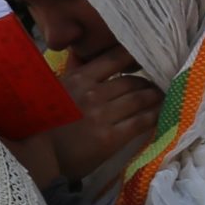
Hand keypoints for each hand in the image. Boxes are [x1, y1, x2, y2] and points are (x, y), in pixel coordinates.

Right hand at [48, 43, 164, 182]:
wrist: (40, 155)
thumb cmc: (46, 120)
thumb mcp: (56, 88)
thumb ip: (74, 70)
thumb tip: (84, 50)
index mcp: (79, 78)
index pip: (114, 58)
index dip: (134, 56)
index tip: (146, 56)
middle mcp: (93, 93)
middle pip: (131, 81)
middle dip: (148, 82)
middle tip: (159, 83)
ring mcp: (102, 116)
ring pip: (139, 100)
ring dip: (155, 98)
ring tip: (164, 97)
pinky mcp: (110, 138)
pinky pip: (139, 123)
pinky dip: (154, 117)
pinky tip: (161, 115)